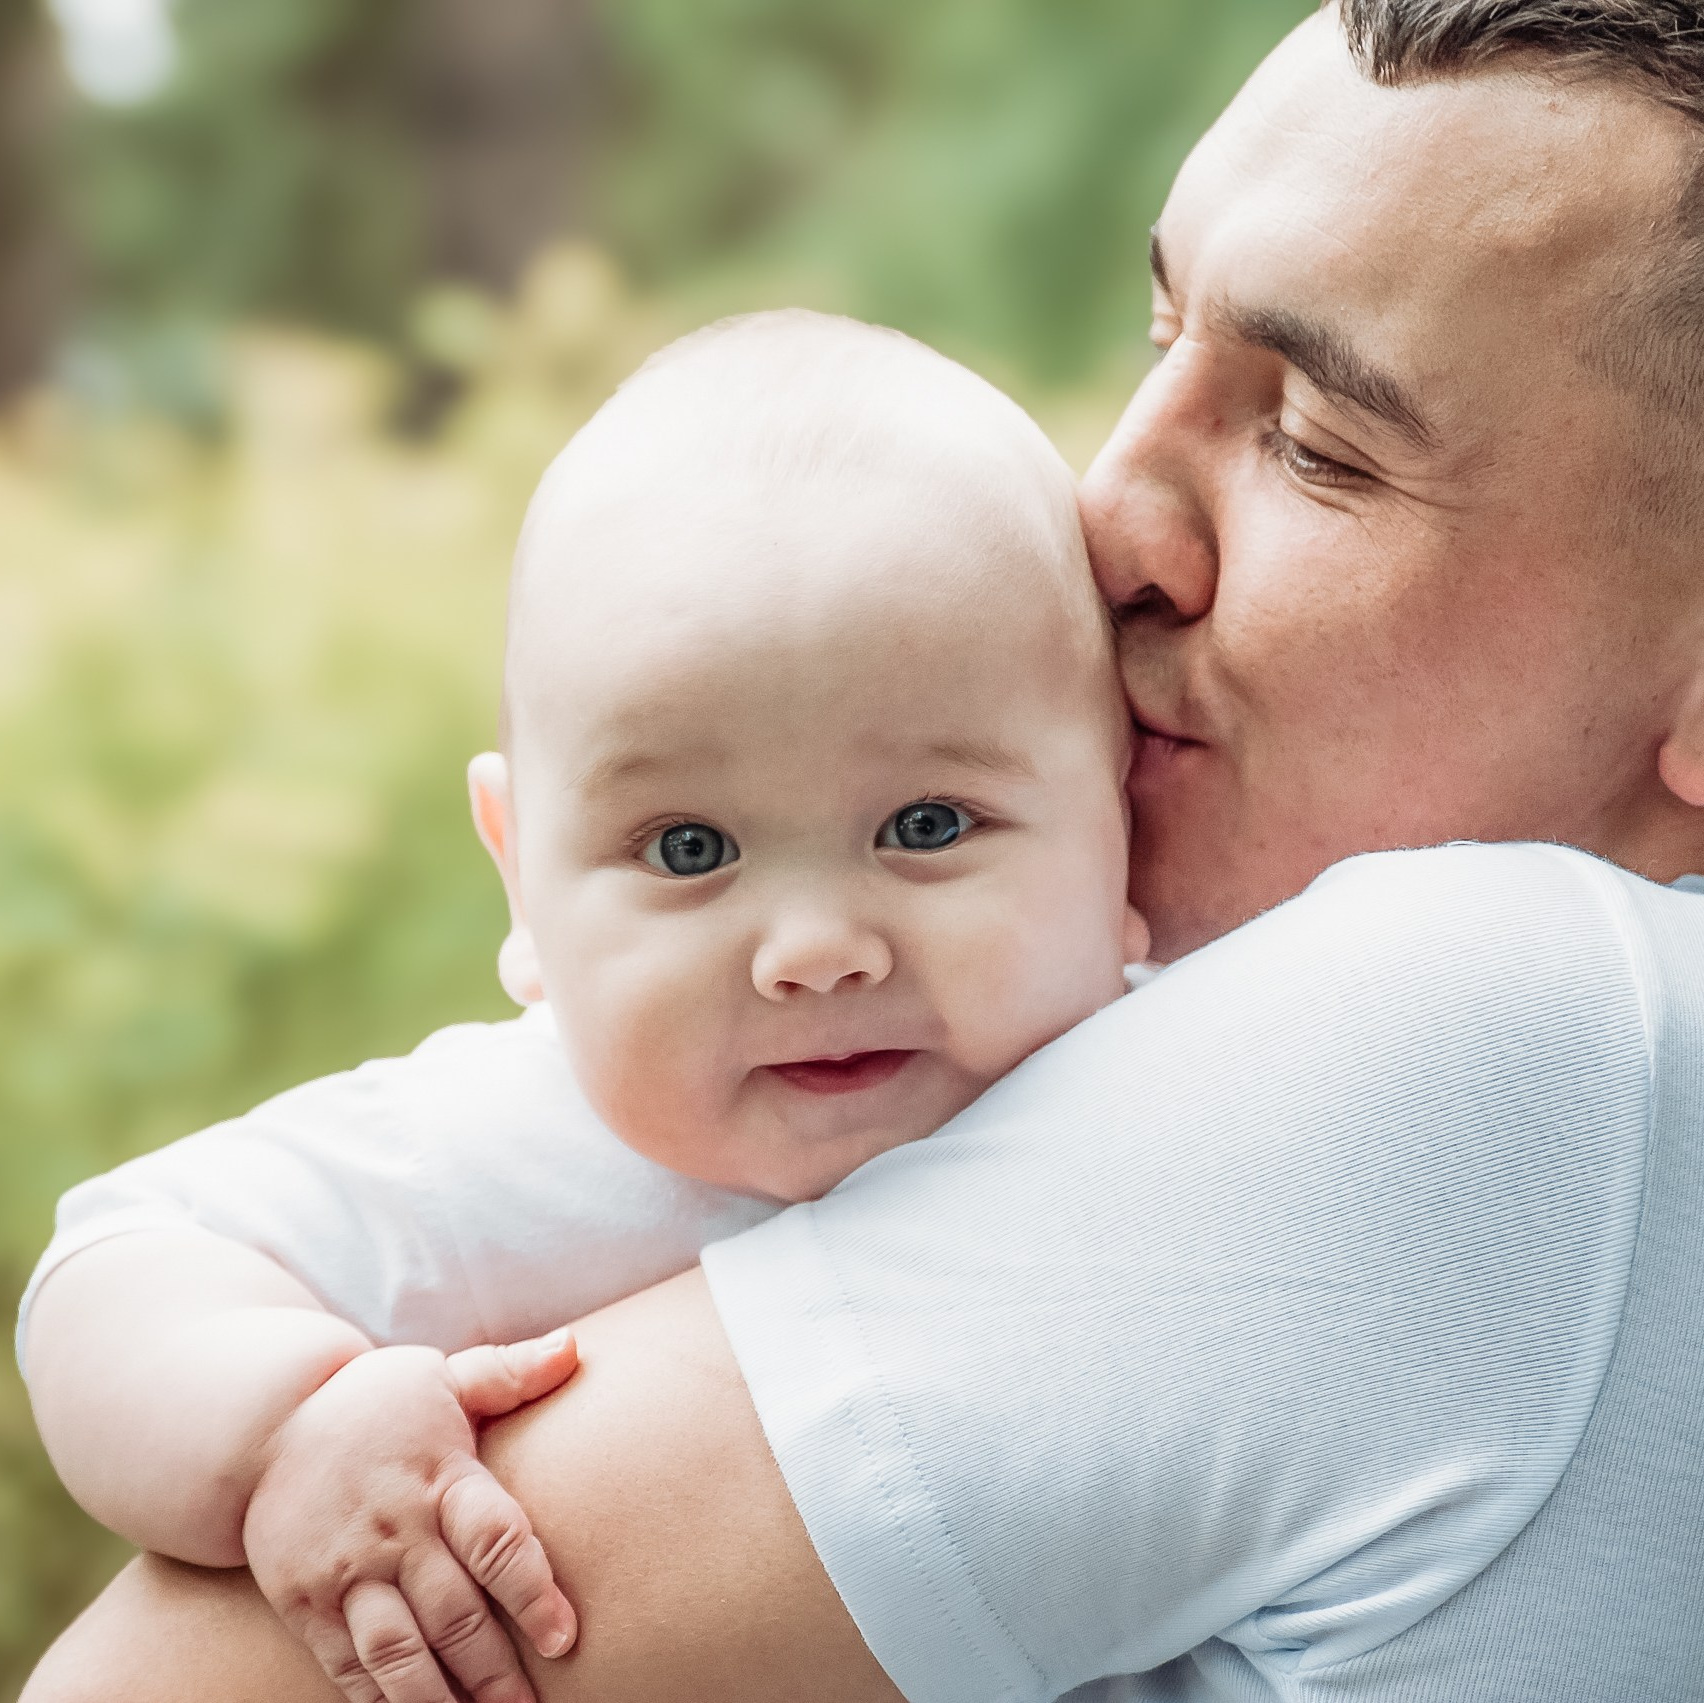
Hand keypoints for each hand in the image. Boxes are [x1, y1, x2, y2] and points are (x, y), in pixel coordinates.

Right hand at [243, 1329, 580, 1702]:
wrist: (264, 1426)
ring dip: (440, 1702)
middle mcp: (395, 1531)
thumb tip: (575, 1347)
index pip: (494, 1539)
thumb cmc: (378, 1403)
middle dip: (495, 1672)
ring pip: (398, 1654)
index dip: (531, 1591)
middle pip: (454, 1614)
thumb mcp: (442, 1375)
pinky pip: (346, 1668)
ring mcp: (347, 1573)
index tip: (564, 1638)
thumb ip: (509, 1372)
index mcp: (439, 1476)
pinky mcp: (306, 1605)